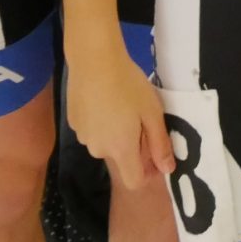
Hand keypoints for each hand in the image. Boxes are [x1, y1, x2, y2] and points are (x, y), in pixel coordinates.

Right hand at [68, 46, 172, 193]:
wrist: (93, 60)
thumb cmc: (128, 85)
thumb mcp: (152, 112)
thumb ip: (160, 144)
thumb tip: (167, 170)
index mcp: (121, 150)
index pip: (134, 181)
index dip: (148, 173)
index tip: (154, 152)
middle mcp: (98, 149)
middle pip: (120, 159)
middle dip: (133, 146)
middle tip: (140, 118)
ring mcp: (82, 136)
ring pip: (105, 143)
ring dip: (116, 133)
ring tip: (121, 105)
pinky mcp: (73, 122)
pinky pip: (92, 130)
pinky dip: (101, 122)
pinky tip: (104, 100)